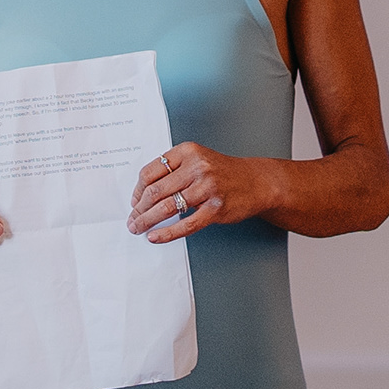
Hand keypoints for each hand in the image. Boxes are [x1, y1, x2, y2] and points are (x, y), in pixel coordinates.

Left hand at [130, 143, 250, 240]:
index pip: (150, 172)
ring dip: (147, 221)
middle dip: (139, 209)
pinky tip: (156, 237)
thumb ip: (173, 170)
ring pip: (166, 207)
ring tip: (138, 228)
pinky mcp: (216, 208)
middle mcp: (197, 167)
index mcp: (187, 152)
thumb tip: (143, 194)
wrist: (257, 181)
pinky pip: (185, 224)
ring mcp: (207, 188)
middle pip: (155, 190)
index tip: (134, 202)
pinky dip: (167, 233)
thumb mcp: (197, 159)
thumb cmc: (223, 172)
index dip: (137, 190)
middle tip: (132, 219)